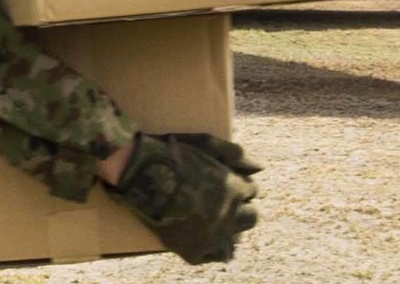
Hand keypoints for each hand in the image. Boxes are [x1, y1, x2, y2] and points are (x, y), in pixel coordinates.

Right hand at [110, 133, 259, 264]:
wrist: (139, 175)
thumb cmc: (173, 154)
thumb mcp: (206, 143)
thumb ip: (235, 153)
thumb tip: (260, 167)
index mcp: (235, 190)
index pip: (251, 191)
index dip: (238, 185)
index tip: (224, 182)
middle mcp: (229, 217)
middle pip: (251, 217)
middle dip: (240, 207)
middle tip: (221, 201)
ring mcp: (212, 237)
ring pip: (236, 238)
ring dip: (229, 227)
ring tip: (212, 217)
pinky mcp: (195, 253)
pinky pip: (217, 255)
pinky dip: (214, 247)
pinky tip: (205, 236)